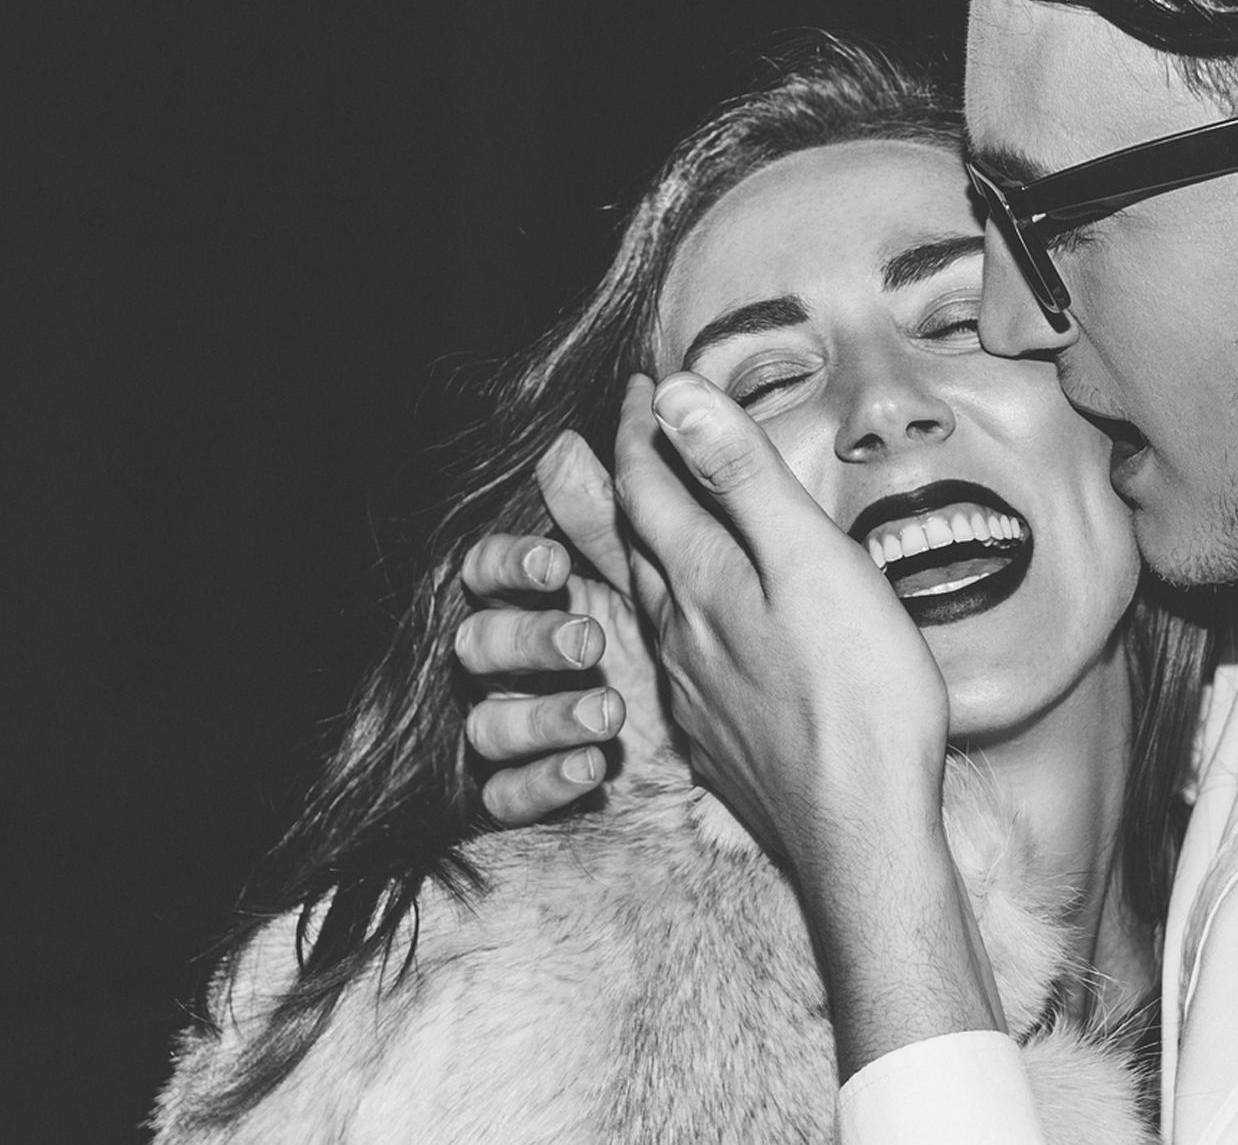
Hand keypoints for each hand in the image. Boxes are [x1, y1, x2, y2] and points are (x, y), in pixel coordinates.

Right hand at [457, 431, 673, 823]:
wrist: (761, 745)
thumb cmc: (705, 643)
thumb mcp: (662, 578)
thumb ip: (615, 514)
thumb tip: (570, 442)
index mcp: (550, 598)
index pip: (490, 572)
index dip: (508, 566)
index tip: (554, 567)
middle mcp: (529, 661)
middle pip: (476, 644)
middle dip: (525, 641)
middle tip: (588, 643)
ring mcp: (534, 726)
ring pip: (486, 723)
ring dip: (538, 716)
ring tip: (608, 711)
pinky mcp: (548, 787)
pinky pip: (504, 794)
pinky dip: (539, 781)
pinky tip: (592, 766)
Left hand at [619, 371, 999, 1073]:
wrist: (861, 831)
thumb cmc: (858, 693)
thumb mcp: (810, 559)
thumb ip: (741, 475)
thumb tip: (675, 395)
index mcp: (699, 579)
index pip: (646, 481)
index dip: (640, 425)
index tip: (644, 385)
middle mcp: (677, 633)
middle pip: (634, 538)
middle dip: (633, 477)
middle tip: (636, 436)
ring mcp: (692, 691)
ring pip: (650, 600)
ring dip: (648, 546)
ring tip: (659, 519)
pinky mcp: (717, 738)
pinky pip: (676, 657)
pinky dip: (676, 614)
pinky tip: (699, 630)